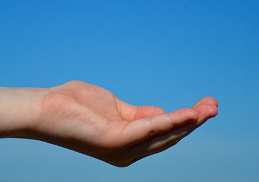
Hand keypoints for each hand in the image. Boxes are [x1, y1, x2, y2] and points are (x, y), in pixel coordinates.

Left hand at [26, 81, 217, 166]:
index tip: (204, 106)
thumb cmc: (75, 106)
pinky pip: (148, 129)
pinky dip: (170, 121)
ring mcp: (120, 149)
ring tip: (210, 109)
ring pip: (163, 135)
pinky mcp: (113, 141)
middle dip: (194, 122)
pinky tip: (188, 113)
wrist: (43, 108)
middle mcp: (127, 152)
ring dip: (189, 122)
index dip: (185, 120)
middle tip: (215, 106)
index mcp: (127, 144)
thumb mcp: (116, 109)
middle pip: (168, 137)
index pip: (162, 133)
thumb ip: (139, 115)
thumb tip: (162, 114)